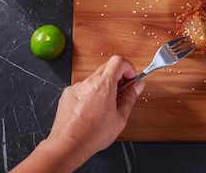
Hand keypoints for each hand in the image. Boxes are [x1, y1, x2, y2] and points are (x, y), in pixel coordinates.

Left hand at [11, 55, 143, 171]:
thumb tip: (137, 86)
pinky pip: (83, 88)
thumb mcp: (120, 118)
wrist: (68, 145)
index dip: (128, 68)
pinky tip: (91, 111)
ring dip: (104, 87)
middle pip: (107, 68)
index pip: (118, 61)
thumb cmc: (93, 134)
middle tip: (122, 93)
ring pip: (95, 79)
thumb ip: (130, 97)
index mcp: (104, 85)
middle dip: (118, 77)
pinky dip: (90, 94)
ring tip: (105, 107)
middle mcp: (89, 82)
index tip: (131, 79)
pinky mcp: (67, 94)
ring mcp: (76, 87)